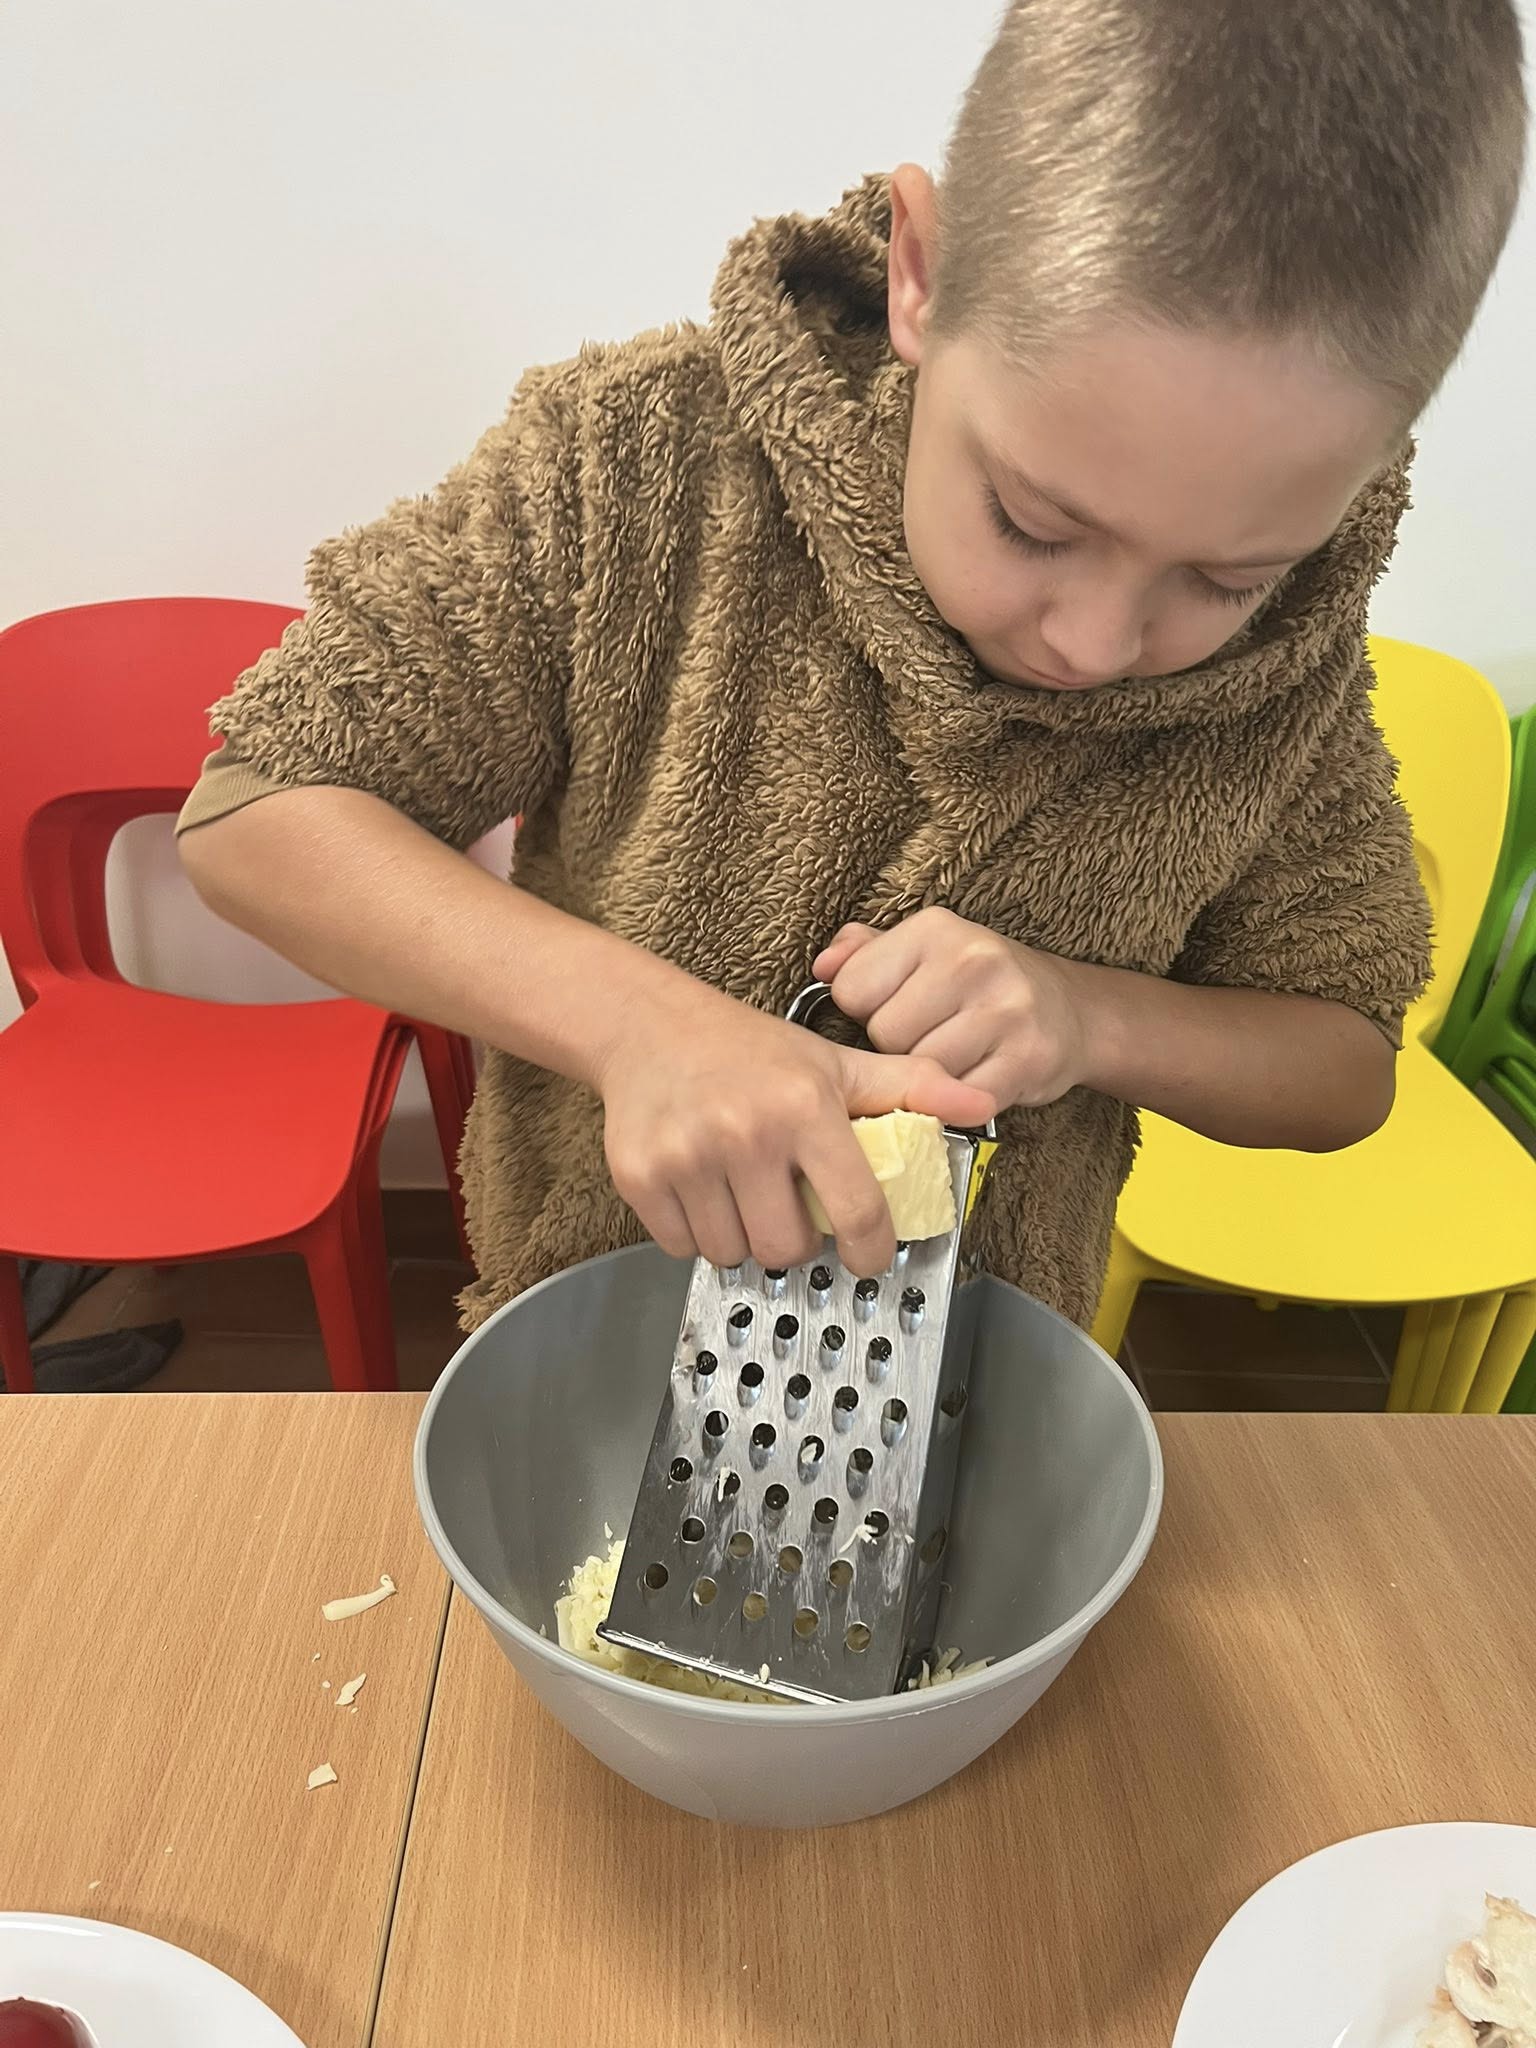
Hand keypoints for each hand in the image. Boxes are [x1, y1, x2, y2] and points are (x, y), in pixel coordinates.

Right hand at [596, 983, 994, 1275]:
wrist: (650, 1027)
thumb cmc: (752, 1051)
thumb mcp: (837, 1063)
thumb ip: (913, 1088)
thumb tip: (982, 1106)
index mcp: (805, 1108)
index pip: (857, 1212)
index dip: (870, 1251)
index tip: (866, 1256)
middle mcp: (745, 1133)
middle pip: (788, 1249)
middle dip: (795, 1241)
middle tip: (789, 1208)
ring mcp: (688, 1157)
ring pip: (732, 1254)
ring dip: (743, 1238)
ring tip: (744, 1194)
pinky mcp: (640, 1176)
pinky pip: (682, 1247)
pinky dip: (696, 1235)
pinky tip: (703, 1191)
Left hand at [815, 907, 1087, 1109]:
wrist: (1072, 1013)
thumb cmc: (980, 985)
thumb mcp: (926, 951)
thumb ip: (867, 953)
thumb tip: (823, 966)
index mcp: (936, 928)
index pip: (852, 987)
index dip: (864, 1010)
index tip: (898, 1008)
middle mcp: (973, 960)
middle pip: (884, 1033)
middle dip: (898, 1046)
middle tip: (932, 1036)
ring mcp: (1005, 1010)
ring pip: (919, 1069)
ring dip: (928, 1076)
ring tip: (954, 1057)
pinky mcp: (1027, 1060)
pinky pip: (959, 1100)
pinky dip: (959, 1102)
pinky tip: (974, 1080)